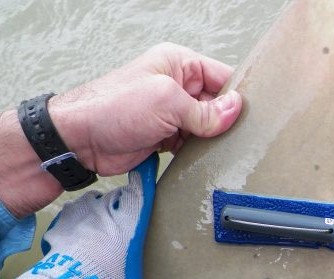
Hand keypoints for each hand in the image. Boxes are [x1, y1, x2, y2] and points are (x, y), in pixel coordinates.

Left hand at [0, 154, 193, 278]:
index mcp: (127, 226)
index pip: (141, 190)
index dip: (146, 176)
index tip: (150, 164)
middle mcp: (101, 217)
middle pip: (118, 196)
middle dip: (126, 203)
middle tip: (134, 217)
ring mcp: (75, 223)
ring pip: (92, 203)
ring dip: (100, 212)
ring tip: (107, 229)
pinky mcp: (56, 234)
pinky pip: (70, 220)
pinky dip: (77, 226)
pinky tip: (80, 242)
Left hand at [49, 42, 241, 174]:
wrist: (80, 140)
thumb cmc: (113, 107)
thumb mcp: (166, 102)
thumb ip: (204, 110)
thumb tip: (236, 109)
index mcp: (178, 64)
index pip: (221, 76)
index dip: (237, 96)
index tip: (252, 116)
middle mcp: (177, 86)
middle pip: (217, 104)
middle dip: (226, 121)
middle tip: (239, 139)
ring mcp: (172, 112)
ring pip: (207, 126)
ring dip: (213, 139)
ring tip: (222, 150)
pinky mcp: (166, 136)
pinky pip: (193, 143)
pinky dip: (200, 151)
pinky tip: (205, 158)